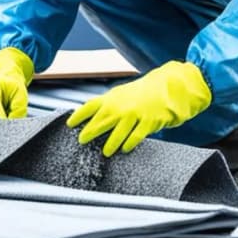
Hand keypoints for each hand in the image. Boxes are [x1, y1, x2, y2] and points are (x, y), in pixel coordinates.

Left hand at [66, 60, 211, 156]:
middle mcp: (121, 105)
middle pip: (101, 120)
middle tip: (82, 140)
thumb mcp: (122, 94)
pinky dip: (129, 143)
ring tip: (106, 152)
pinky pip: (136, 136)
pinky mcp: (148, 121)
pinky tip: (125, 149)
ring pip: (118, 132)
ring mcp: (134, 114)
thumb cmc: (143, 92)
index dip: (79, 115)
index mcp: (113, 97)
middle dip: (90, 131)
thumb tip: (92, 116)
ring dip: (110, 143)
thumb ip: (108, 104)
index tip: (70, 124)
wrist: (168, 86)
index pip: (91, 106)